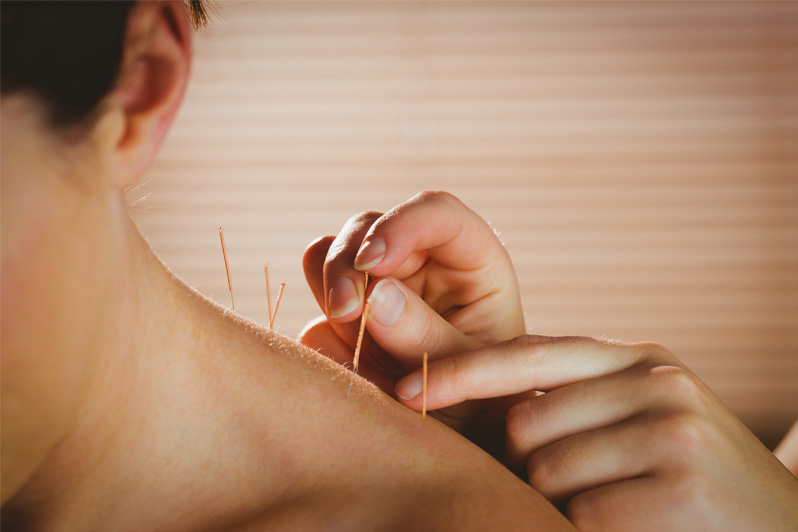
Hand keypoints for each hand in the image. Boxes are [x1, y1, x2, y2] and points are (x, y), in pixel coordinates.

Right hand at [300, 190, 524, 430]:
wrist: (466, 443)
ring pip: (329, 255)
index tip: (373, 262)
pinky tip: (354, 370)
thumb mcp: (475, 375)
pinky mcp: (349, 319)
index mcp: (470, 260)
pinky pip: (316, 312)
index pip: (437, 212)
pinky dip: (324, 335)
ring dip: (331, 290)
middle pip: (368, 227)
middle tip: (346, 311)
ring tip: (353, 337)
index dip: (401, 224)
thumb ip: (429, 337)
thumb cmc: (490, 402)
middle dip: (348, 263)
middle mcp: (420, 264)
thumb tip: (376, 296)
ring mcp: (379, 288)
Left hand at [395, 335, 797, 530]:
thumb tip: (478, 400)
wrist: (781, 528)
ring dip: (558, 504)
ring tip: (615, 505)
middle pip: (524, 421)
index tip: (405, 387)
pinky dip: (589, 530)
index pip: (527, 355)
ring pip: (545, 472)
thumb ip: (569, 400)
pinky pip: (581, 515)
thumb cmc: (686, 478)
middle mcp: (655, 382)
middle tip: (580, 487)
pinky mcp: (680, 489)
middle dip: (527, 464)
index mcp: (638, 359)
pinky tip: (634, 528)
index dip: (461, 372)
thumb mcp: (635, 421)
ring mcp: (672, 432)